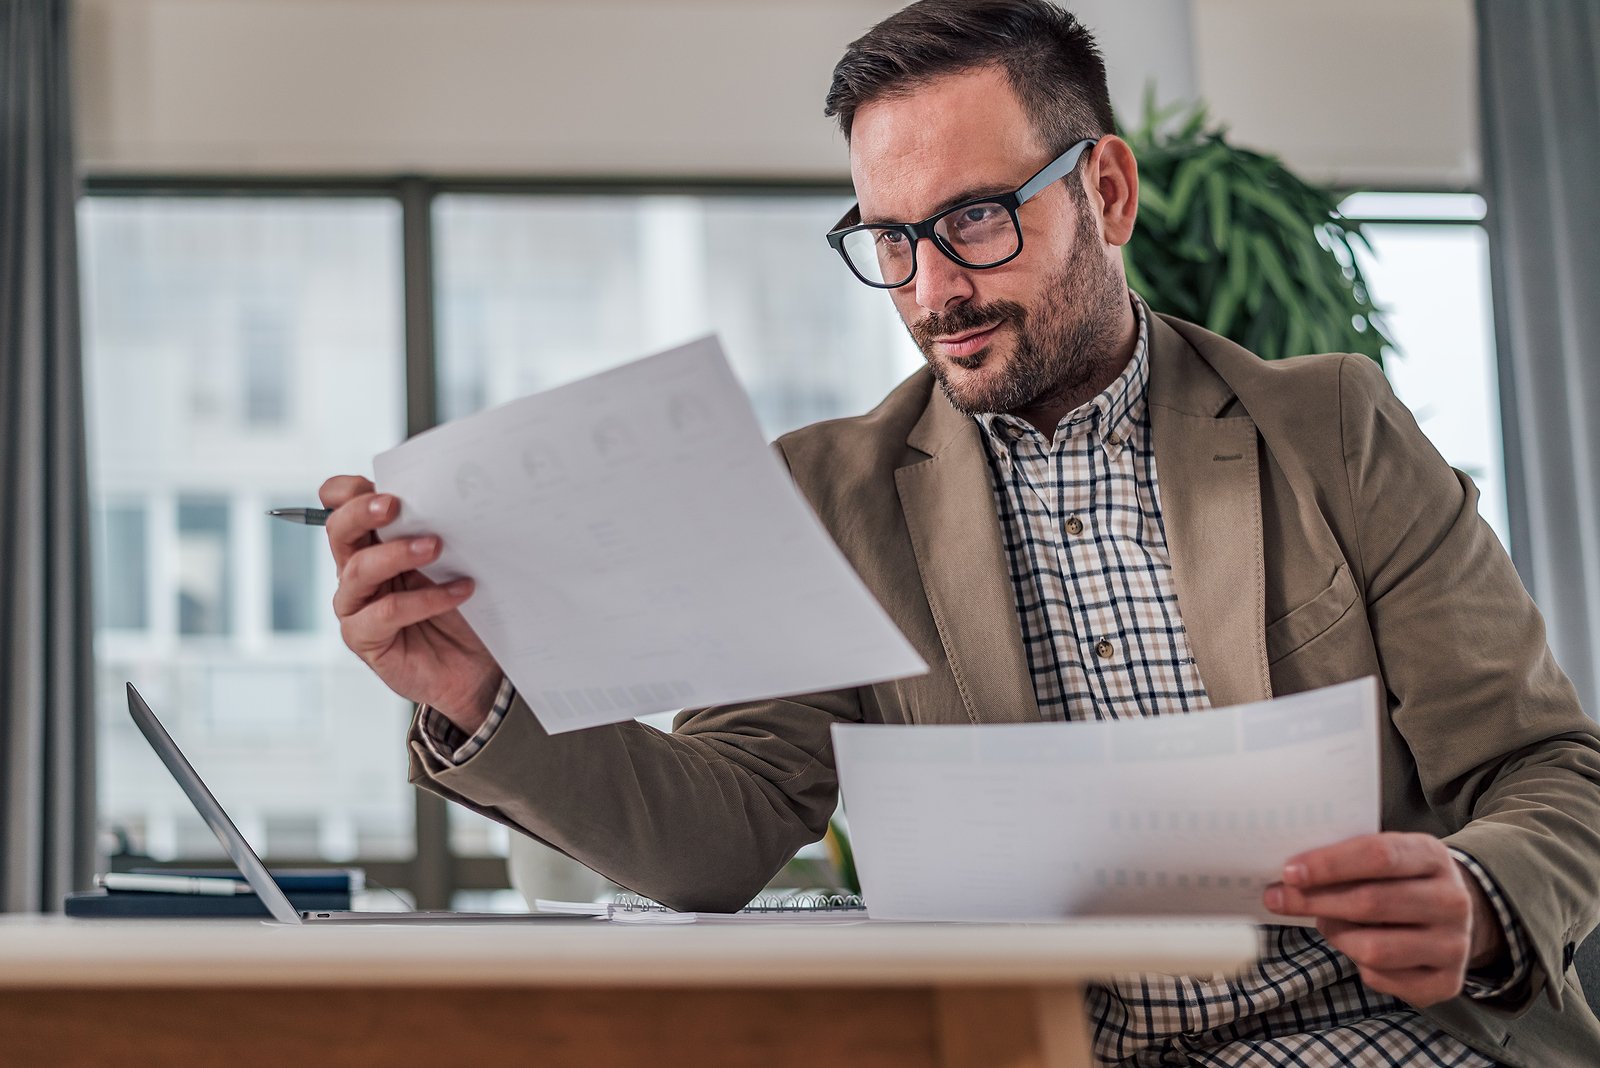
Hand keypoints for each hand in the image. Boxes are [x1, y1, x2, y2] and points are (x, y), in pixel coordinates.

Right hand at [320, 475, 501, 731]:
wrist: (477, 666)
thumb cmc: (462, 610)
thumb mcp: (453, 563)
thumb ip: (437, 532)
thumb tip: (450, 498)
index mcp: (372, 543)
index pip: (340, 507)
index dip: (347, 492)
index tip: (377, 483)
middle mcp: (357, 572)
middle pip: (339, 532)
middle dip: (362, 512)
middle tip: (395, 505)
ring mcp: (357, 607)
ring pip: (358, 570)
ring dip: (396, 553)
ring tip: (434, 546)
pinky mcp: (365, 639)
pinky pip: (385, 613)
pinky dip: (424, 599)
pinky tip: (459, 591)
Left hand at [1263, 832, 1506, 1007]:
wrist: (1449, 913)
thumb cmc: (1398, 879)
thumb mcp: (1381, 856)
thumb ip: (1344, 859)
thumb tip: (1288, 875)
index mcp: (1433, 856)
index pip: (1379, 856)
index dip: (1329, 864)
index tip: (1289, 872)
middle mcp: (1452, 901)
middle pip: (1371, 903)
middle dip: (1315, 901)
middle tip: (1277, 899)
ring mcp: (1454, 945)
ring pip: (1374, 948)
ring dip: (1336, 934)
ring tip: (1326, 921)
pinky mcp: (1446, 982)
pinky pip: (1382, 978)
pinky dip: (1356, 964)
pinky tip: (1356, 947)